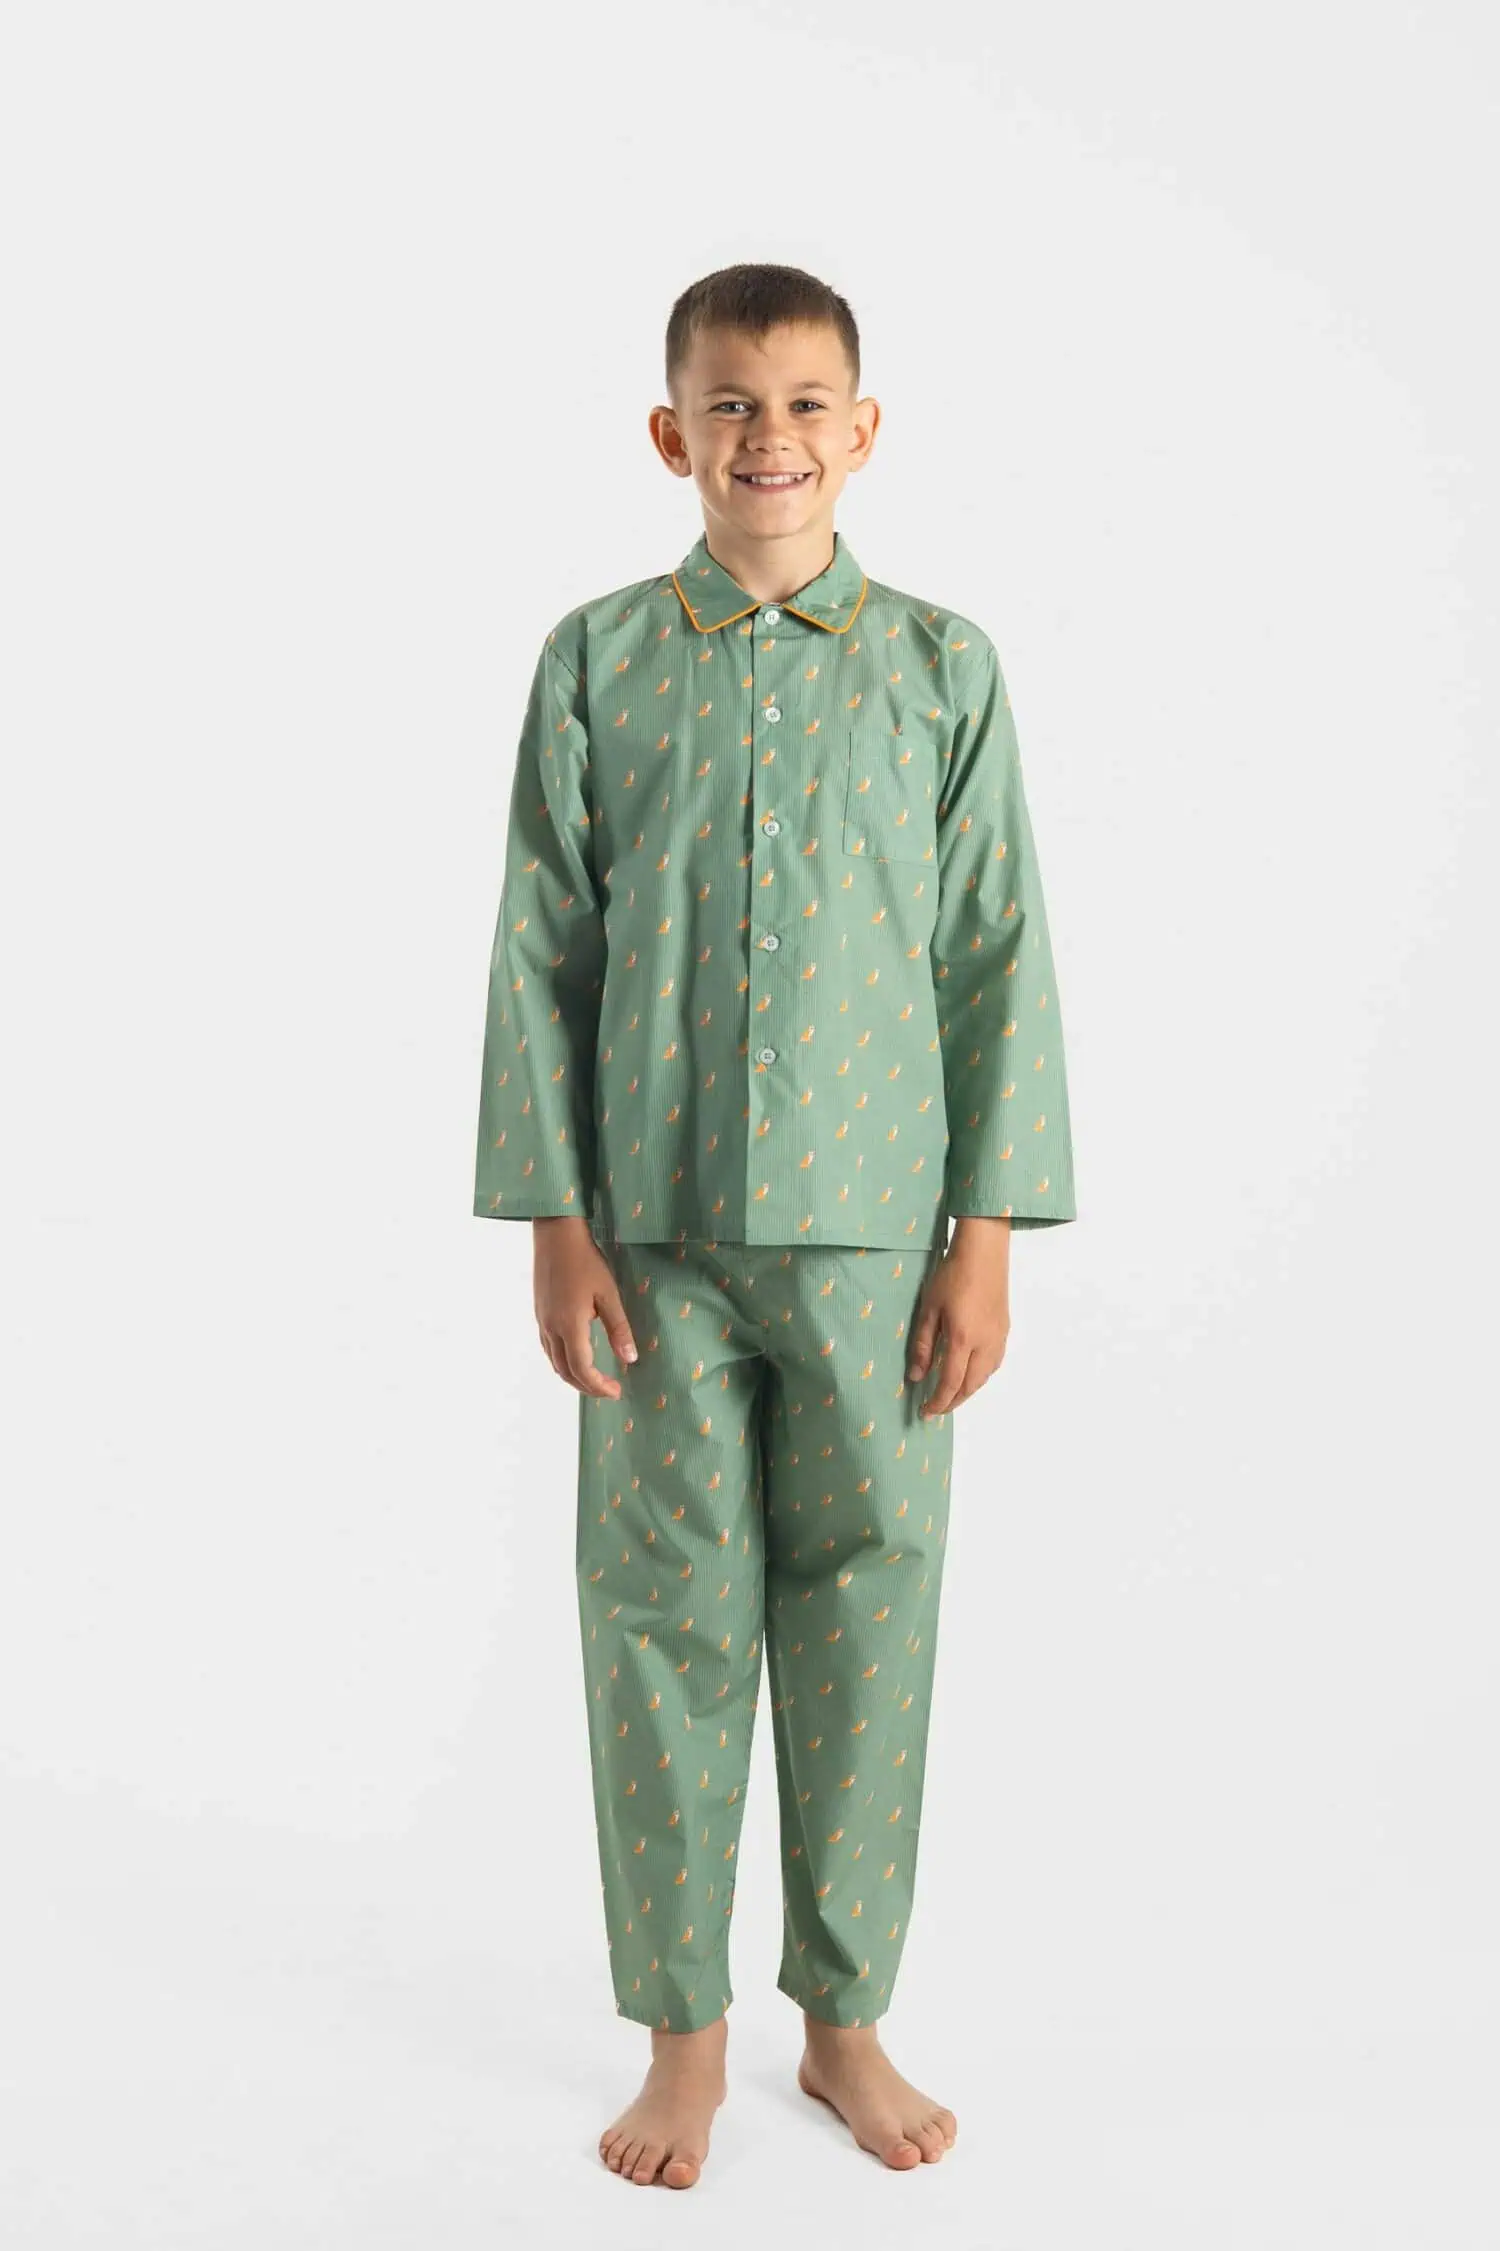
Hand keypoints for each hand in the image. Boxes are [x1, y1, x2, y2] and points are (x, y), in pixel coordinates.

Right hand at [532, 1218, 639, 1398]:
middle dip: (586, 1386)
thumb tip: (630, 1359)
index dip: (598, 1386)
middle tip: (608, 1390)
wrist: (556, 1235)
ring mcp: (542, 1321)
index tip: (616, 1391)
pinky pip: (548, 1348)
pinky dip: (562, 1361)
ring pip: (554, 1362)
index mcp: (569, 1326)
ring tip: (594, 1378)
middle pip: (565, 1372)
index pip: (582, 1369)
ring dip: (573, 1376)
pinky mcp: (539, 1314)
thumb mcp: (608, 1294)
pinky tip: (576, 1356)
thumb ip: (618, 1329)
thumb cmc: (586, 1261)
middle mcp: (551, 1329)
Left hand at [906, 1218, 1010, 1416]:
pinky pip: (994, 1364)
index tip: (925, 1412)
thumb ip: (922, 1345)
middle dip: (953, 1402)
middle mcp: (985, 1343)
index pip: (951, 1382)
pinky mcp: (1005, 1329)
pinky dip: (980, 1376)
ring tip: (951, 1395)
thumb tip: (916, 1376)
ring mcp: (999, 1337)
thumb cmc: (952, 1275)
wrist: (984, 1251)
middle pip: (971, 1385)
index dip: (938, 1401)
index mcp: (963, 1339)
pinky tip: (971, 1374)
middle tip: (936, 1409)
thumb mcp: (929, 1309)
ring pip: (985, 1377)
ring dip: (968, 1391)